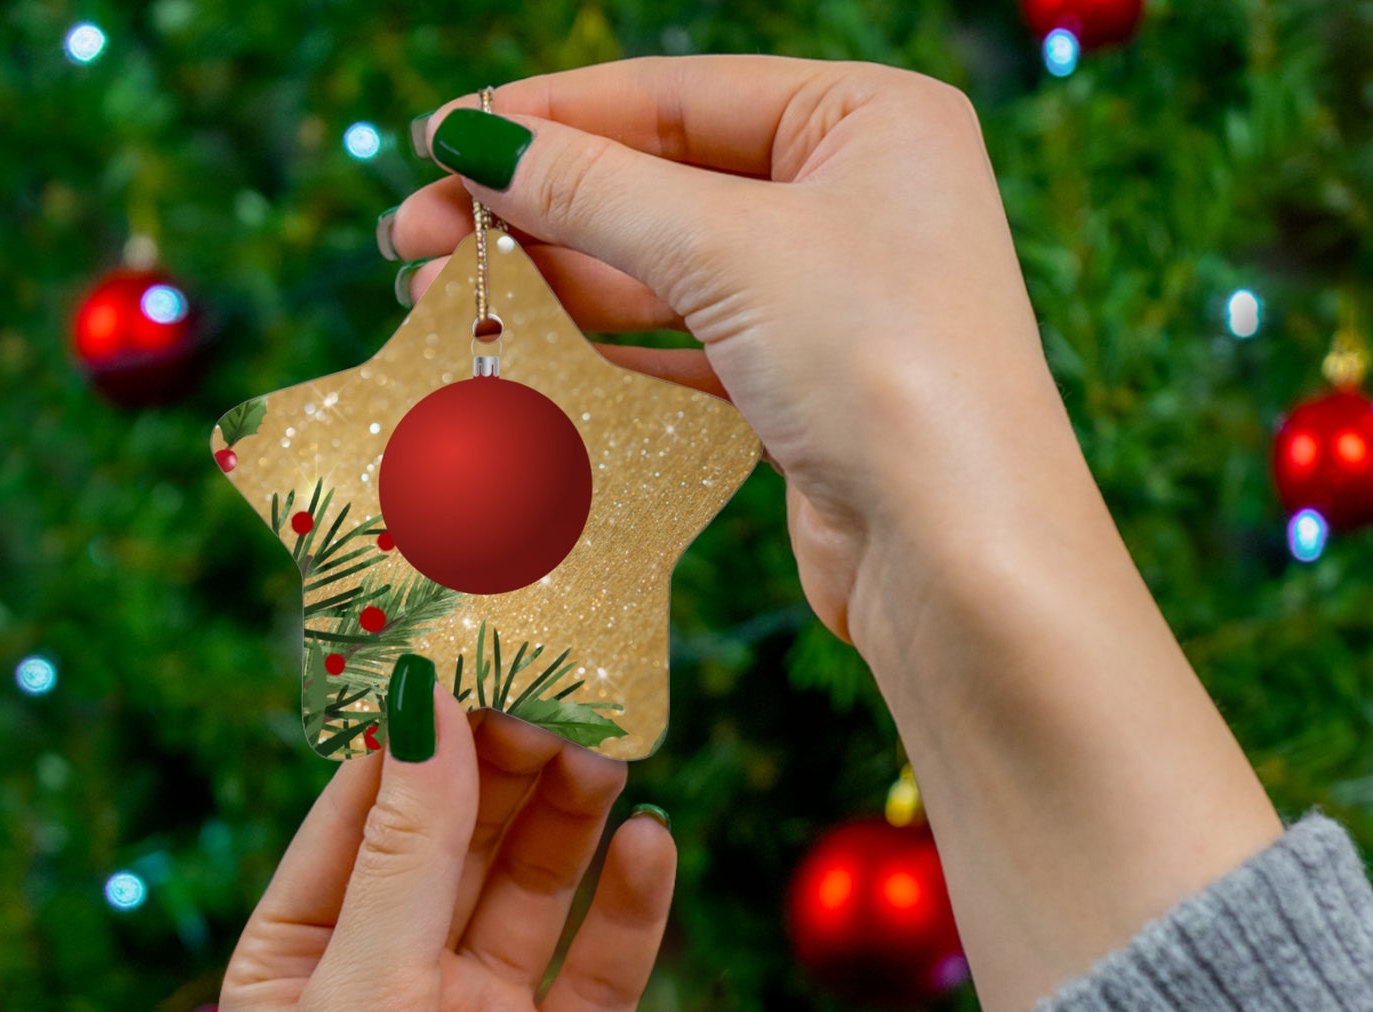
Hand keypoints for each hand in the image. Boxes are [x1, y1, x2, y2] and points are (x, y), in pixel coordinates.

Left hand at [219, 691, 674, 1011]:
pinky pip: (604, 964)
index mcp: (306, 958)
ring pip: (536, 886)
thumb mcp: (362, 1000)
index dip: (418, 731)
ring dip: (571, 818)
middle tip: (565, 691)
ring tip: (611, 750)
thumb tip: (423, 704)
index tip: (475, 650)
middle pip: (460, 836)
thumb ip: (405, 852)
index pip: (364, 810)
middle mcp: (395, 979)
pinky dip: (631, 904)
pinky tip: (654, 845)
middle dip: (507, 765)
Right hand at [387, 56, 1076, 643]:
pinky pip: (685, 350)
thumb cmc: (881, 365)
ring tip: (443, 298)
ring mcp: (831, 300)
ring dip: (556, 285)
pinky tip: (525, 353)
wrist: (958, 554)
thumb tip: (474, 140)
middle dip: (536, 210)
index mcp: (869, 120)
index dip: (550, 117)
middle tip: (414, 236)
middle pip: (662, 184)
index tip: (440, 140)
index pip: (677, 96)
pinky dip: (606, 352)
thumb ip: (595, 190)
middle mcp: (857, 199)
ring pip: (666, 273)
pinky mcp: (805, 389)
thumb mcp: (730, 249)